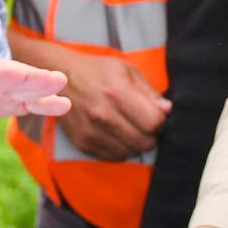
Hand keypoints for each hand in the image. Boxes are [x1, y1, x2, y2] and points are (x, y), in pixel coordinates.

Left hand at [0, 41, 68, 121]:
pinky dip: (46, 104)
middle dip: (31, 78)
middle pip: (12, 76)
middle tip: (54, 78)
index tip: (16, 76)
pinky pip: (31, 102)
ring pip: (26, 88)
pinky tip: (64, 105)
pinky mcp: (12, 99)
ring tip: (63, 87)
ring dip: (43, 89)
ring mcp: (3, 87)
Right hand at [6, 33, 171, 161]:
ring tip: (131, 127)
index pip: (154, 122)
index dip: (161, 121)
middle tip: (145, 123)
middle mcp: (103, 115)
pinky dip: (121, 149)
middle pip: (144, 142)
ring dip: (136, 143)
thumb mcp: (127, 71)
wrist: (60, 79)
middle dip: (151, 135)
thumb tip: (168, 110)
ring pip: (130, 152)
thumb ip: (150, 92)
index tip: (156, 114)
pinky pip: (113, 157)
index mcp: (117, 92)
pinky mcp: (83, 143)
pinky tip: (118, 134)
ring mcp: (91, 132)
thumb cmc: (98, 71)